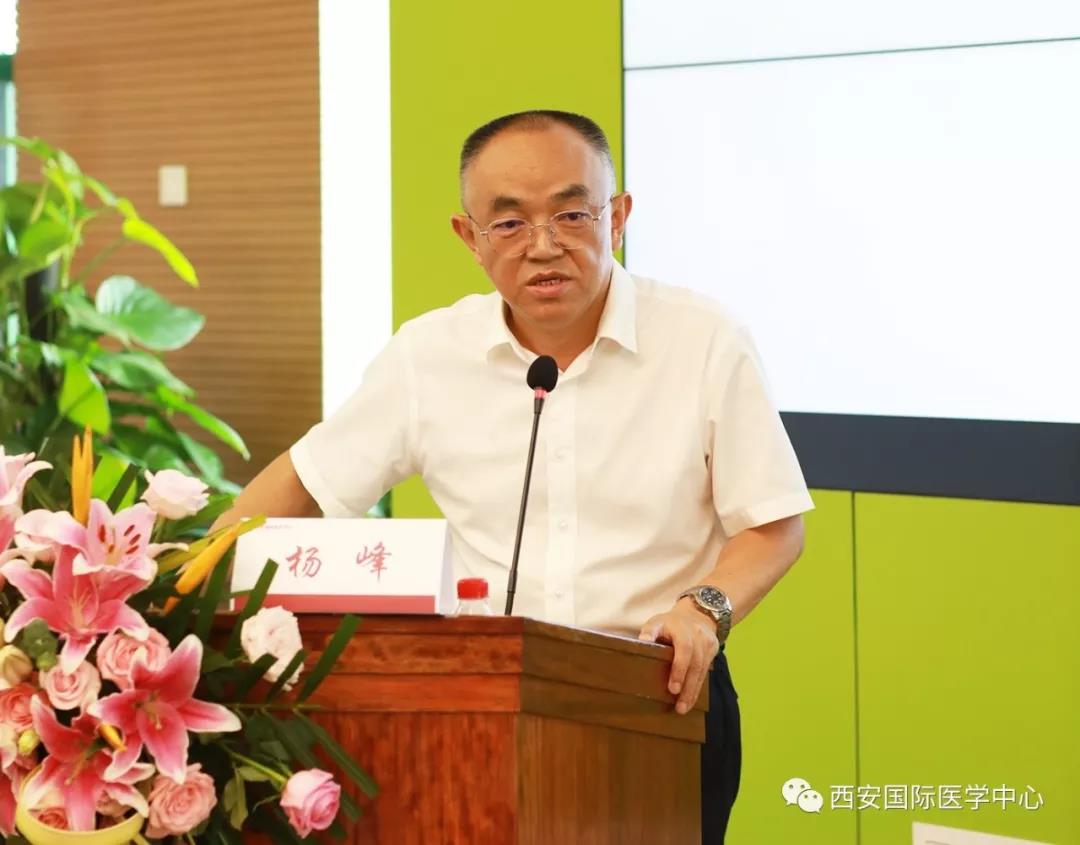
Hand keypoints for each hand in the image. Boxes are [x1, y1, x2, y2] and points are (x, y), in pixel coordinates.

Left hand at [638, 598, 719, 714]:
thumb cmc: (669, 623)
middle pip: (696, 664)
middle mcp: (698, 636)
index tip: (673, 689)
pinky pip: (706, 672)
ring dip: (693, 691)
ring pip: (702, 670)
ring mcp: (708, 643)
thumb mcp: (656, 622)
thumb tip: (642, 643)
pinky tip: (691, 700)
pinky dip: (698, 687)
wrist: (696, 614)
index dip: (679, 669)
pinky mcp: (713, 650)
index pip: (685, 650)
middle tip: (679, 706)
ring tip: (683, 708)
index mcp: (682, 629)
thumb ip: (649, 632)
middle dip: (687, 686)